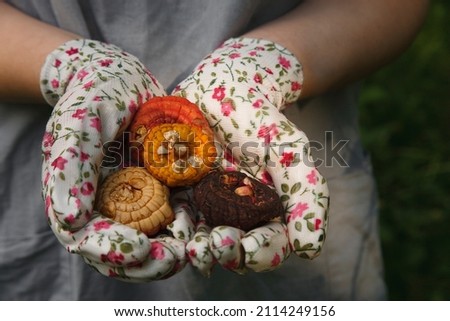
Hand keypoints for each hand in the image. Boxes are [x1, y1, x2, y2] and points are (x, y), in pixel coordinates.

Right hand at [41, 39, 187, 280]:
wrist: (122, 77)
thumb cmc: (96, 94)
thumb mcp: (80, 124)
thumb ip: (71, 171)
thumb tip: (69, 222)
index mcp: (78, 197)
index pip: (90, 241)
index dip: (115, 251)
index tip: (144, 250)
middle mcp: (104, 207)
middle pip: (122, 254)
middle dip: (149, 263)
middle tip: (178, 257)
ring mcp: (132, 202)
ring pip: (149, 244)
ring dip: (171, 252)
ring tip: (194, 244)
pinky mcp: (156, 193)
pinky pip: (170, 221)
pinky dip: (185, 229)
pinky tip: (200, 222)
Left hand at [173, 37, 329, 272]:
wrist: (220, 87)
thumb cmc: (258, 117)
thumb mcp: (287, 150)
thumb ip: (306, 193)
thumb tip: (310, 252)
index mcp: (266, 210)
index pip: (268, 245)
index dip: (261, 253)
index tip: (250, 246)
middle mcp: (236, 214)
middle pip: (232, 250)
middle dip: (224, 254)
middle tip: (213, 245)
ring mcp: (204, 206)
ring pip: (202, 241)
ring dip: (197, 250)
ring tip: (193, 246)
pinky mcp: (177, 194)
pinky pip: (173, 219)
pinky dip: (173, 229)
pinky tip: (170, 227)